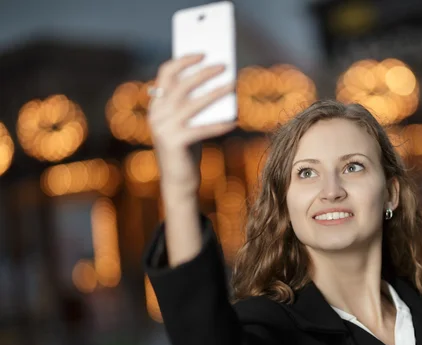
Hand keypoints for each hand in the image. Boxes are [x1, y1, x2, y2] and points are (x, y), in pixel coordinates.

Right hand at [148, 54, 236, 191]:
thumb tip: (219, 82)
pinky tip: (234, 121)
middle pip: (181, 84)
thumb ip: (194, 104)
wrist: (177, 182)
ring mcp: (163, 129)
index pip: (166, 73)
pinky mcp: (175, 143)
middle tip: (225, 66)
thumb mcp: (187, 122)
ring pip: (194, 104)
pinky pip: (202, 129)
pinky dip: (219, 124)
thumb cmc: (187, 148)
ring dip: (216, 93)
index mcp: (157, 105)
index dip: (184, 60)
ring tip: (233, 85)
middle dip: (204, 72)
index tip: (203, 53)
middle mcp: (156, 114)